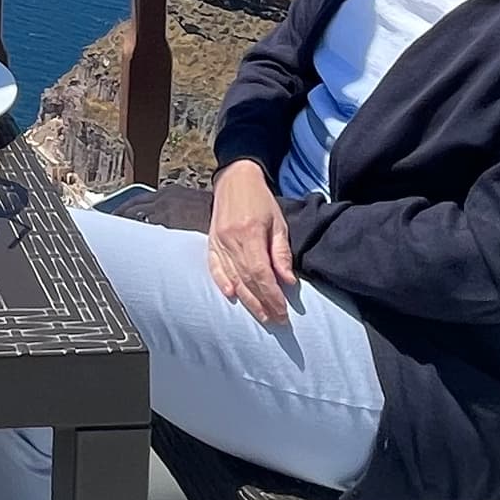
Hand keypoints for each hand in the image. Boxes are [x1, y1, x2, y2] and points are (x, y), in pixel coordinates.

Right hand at [206, 160, 300, 326]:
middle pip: (246, 280)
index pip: (261, 273)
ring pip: (232, 278)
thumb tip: (288, 282)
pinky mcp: (211, 242)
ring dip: (247, 300)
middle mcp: (231, 240)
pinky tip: (231, 297)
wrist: (235, 180)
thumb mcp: (278, 223)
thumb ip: (281, 253)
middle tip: (276, 320)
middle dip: (262, 303)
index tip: (283, 311)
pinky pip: (214, 267)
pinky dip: (222, 283)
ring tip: (261, 315)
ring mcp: (218, 242)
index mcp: (250, 233)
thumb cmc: (260, 200)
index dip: (272, 295)